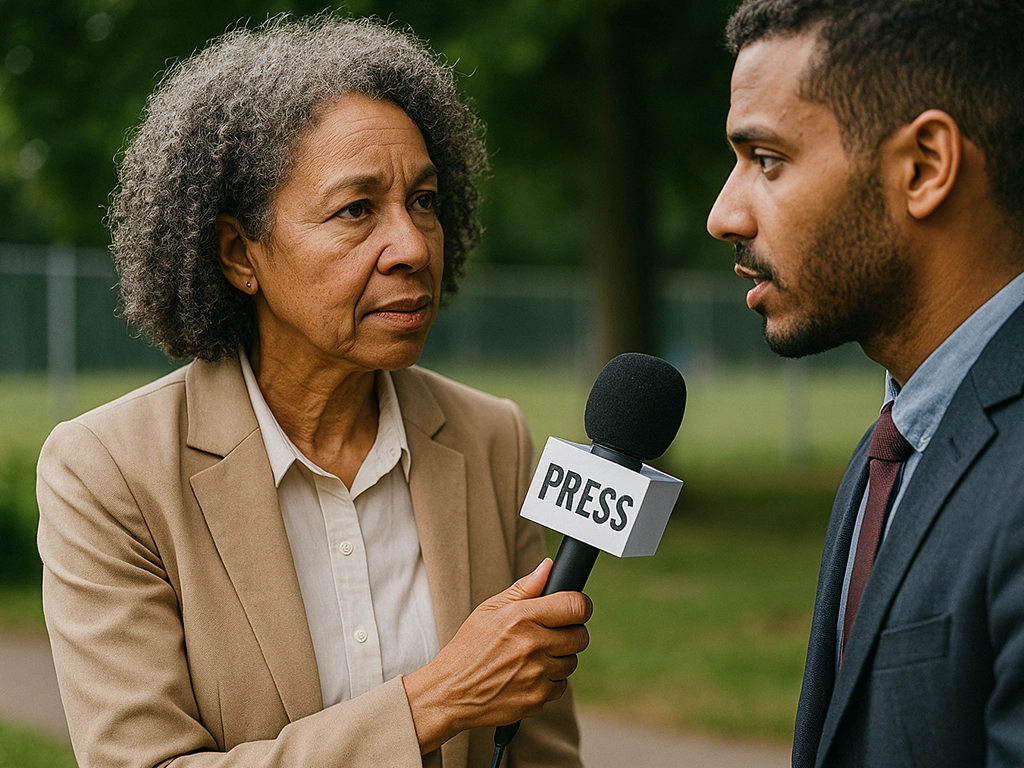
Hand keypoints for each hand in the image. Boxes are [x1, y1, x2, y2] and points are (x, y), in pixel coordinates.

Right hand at [403, 558, 591, 752]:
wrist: (450, 692)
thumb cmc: (469, 647)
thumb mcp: (489, 609)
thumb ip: (524, 588)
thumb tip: (548, 567)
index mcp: (521, 617)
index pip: (575, 606)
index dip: (580, 605)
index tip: (574, 609)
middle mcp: (532, 645)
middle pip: (580, 636)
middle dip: (570, 633)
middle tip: (550, 634)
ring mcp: (536, 675)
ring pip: (571, 662)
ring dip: (559, 658)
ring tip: (532, 656)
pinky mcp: (537, 699)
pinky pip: (560, 686)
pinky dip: (549, 681)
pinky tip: (528, 675)